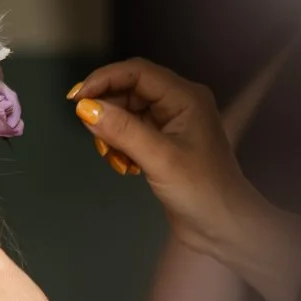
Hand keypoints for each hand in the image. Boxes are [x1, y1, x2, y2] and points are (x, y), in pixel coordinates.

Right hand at [70, 61, 300, 300]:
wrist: (224, 227)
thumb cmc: (200, 190)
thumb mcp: (159, 158)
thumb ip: (122, 130)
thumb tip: (84, 107)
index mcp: (185, 96)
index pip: (137, 72)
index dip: (104, 79)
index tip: (76, 99)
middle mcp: (179, 104)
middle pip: (130, 91)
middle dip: (108, 112)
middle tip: (96, 139)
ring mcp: (172, 125)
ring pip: (128, 114)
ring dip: (113, 133)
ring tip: (113, 158)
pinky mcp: (165, 145)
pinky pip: (133, 133)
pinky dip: (122, 146)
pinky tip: (125, 167)